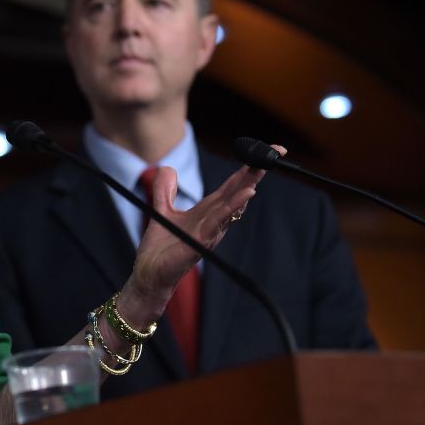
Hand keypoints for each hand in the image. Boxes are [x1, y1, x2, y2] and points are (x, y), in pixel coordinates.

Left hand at [126, 149, 283, 304]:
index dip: (247, 167)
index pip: (232, 185)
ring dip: (249, 185)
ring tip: (262, 167)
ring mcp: (211, 230)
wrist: (149, 273)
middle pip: (239, 190)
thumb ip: (166, 190)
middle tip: (276, 151)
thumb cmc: (161, 248)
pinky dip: (234, 205)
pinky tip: (247, 193)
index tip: (265, 150)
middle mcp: (214, 219)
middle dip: (256, 171)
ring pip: (234, 203)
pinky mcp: (201, 240)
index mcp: (208, 210)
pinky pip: (221, 219)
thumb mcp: (162, 210)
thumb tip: (167, 168)